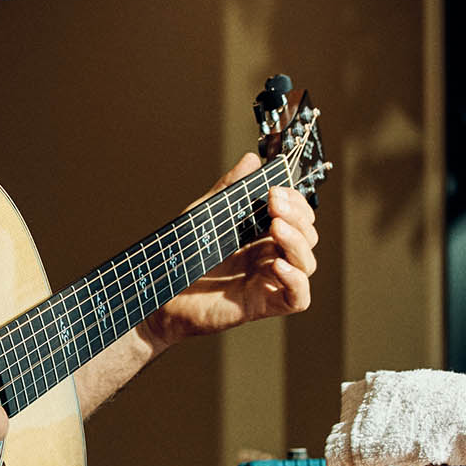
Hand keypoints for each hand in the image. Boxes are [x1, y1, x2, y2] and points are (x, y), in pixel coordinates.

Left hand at [144, 152, 318, 345]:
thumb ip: (229, 189)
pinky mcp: (264, 305)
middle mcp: (269, 256)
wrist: (158, 293)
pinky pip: (299, 298)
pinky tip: (276, 264)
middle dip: (297, 215)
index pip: (297, 216)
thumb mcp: (205, 214)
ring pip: (306, 263)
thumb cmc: (180, 257)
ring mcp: (268, 281)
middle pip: (307, 236)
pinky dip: (295, 280)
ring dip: (297, 242)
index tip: (275, 190)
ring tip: (275, 227)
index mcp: (260, 234)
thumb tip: (252, 160)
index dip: (295, 202)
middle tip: (273, 203)